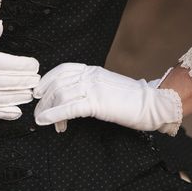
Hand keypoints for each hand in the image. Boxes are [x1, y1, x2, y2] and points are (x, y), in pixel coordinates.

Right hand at [0, 21, 39, 119]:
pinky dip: (2, 113)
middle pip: (2, 82)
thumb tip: (1, 26)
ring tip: (31, 95)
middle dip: (23, 82)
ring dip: (16, 97)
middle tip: (38, 80)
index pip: (2, 63)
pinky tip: (16, 112)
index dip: (22, 65)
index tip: (35, 64)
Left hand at [33, 63, 182, 135]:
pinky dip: (54, 114)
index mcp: (93, 71)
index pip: (63, 70)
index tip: (38, 91)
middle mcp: (90, 76)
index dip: (47, 80)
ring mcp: (93, 88)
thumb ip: (90, 88)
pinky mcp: (96, 102)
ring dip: (47, 109)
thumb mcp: (107, 87)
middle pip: (58, 84)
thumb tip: (74, 98)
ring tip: (43, 121)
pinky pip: (69, 108)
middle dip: (44, 99)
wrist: (153, 103)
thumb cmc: (132, 100)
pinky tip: (46, 121)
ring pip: (60, 96)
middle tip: (38, 113)